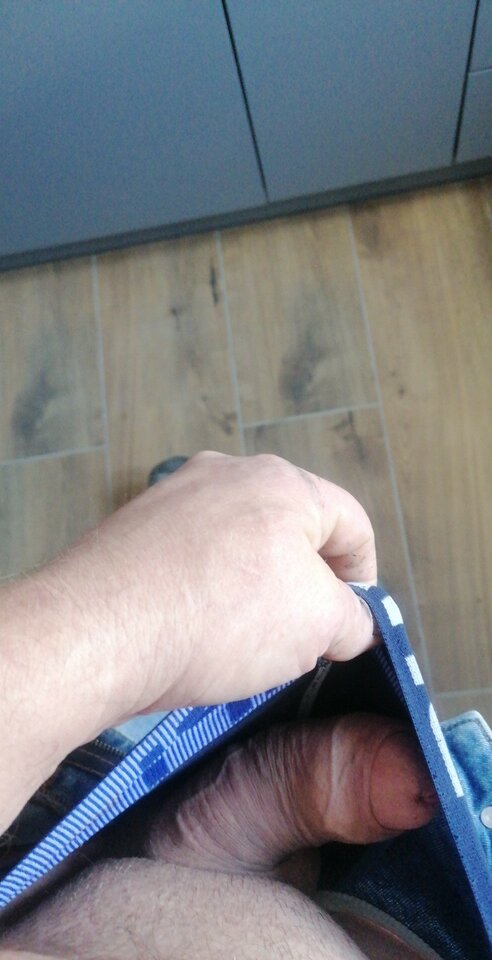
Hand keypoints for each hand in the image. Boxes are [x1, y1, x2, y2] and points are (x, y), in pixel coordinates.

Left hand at [53, 451, 375, 713]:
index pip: (351, 523)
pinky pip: (190, 556)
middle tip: (299, 637)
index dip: (363, 579)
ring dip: (253, 587)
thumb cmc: (221, 617)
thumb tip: (352, 624)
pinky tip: (192, 628)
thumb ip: (354, 619)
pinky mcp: (132, 526)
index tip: (349, 625)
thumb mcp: (319, 626)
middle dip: (305, 585)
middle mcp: (225, 471)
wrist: (98, 631)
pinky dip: (204, 588)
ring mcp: (172, 495)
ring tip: (241, 639)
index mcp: (283, 481)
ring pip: (238, 542)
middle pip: (291, 529)